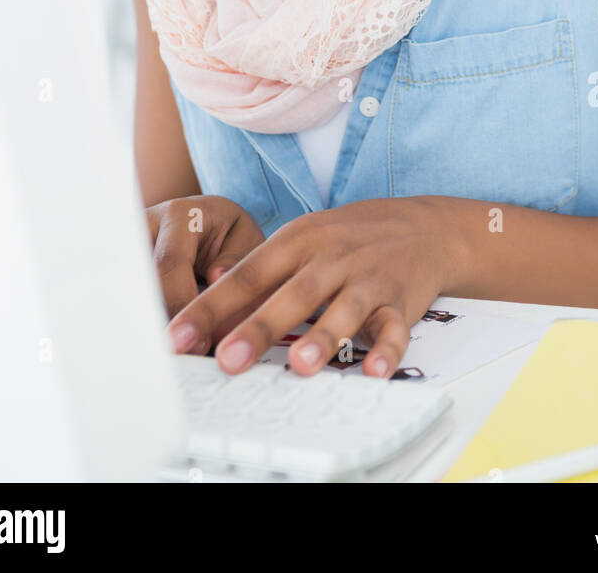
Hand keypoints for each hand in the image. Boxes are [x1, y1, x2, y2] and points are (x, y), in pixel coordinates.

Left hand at [165, 197, 453, 378]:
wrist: (421, 225)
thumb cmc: (346, 238)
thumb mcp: (301, 242)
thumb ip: (260, 280)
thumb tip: (208, 321)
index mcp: (297, 241)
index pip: (247, 275)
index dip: (211, 307)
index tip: (177, 337)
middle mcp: (331, 258)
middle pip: (292, 293)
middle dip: (259, 327)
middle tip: (227, 360)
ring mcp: (367, 278)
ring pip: (345, 308)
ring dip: (323, 336)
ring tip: (299, 366)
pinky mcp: (401, 301)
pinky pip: (396, 328)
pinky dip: (387, 351)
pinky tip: (373, 372)